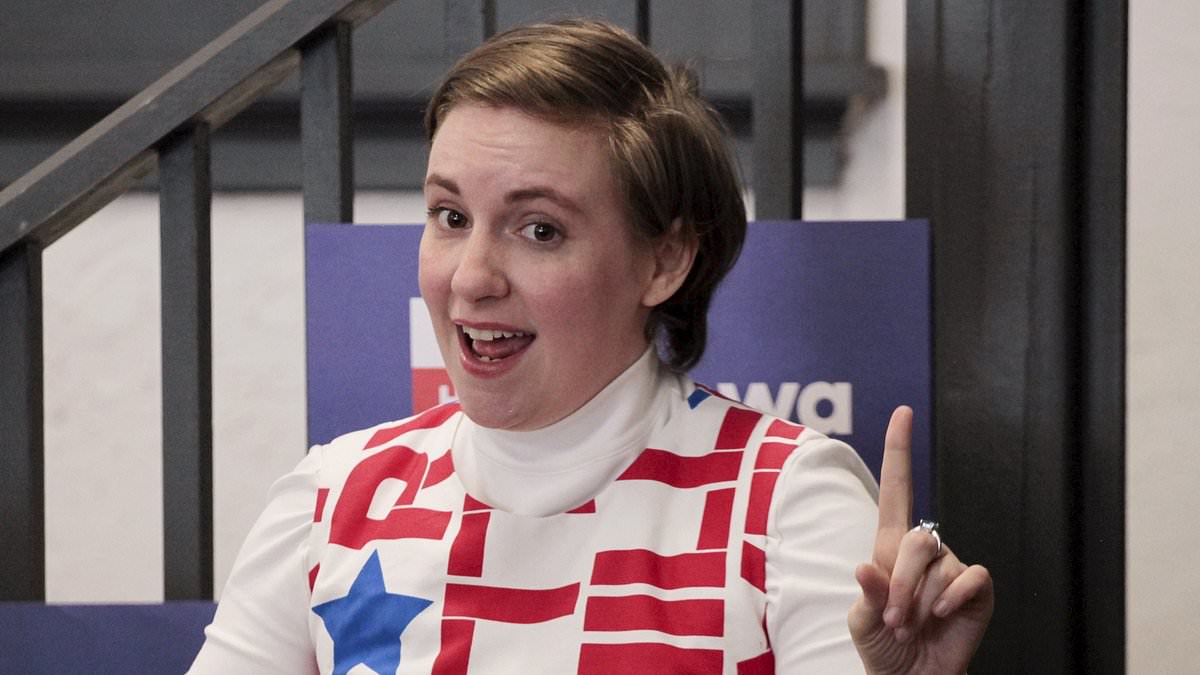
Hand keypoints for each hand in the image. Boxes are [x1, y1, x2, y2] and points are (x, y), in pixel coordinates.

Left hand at [848, 406, 993, 673]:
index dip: (899, 451)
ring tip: (914, 626)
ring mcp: (952, 569)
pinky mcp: (977, 590)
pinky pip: (970, 578)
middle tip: (895, 618)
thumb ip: (867, 595)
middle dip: (902, 582)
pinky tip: (943, 614)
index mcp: (890, 548)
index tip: (902, 413)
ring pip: (940, 564)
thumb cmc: (884, 646)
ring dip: (921, 600)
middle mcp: (924, 551)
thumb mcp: (862, 622)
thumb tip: (866, 568)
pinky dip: (953, 597)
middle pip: (916, 540)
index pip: (896, 489)